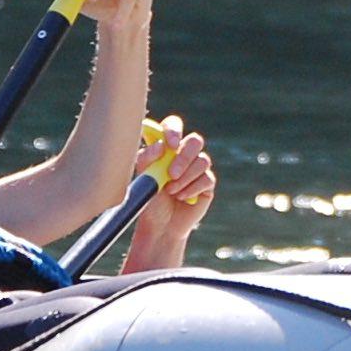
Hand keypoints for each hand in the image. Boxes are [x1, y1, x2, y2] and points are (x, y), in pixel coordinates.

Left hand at [124, 119, 215, 271]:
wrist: (160, 225)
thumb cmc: (149, 199)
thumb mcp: (144, 177)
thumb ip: (147, 158)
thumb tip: (161, 146)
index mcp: (166, 147)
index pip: (173, 126)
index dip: (174, 130)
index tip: (170, 144)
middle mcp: (183, 154)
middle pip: (195, 140)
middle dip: (184, 157)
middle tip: (171, 174)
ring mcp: (197, 168)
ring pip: (202, 160)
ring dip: (185, 177)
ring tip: (171, 191)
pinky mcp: (207, 183)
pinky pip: (207, 178)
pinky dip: (192, 188)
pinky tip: (182, 197)